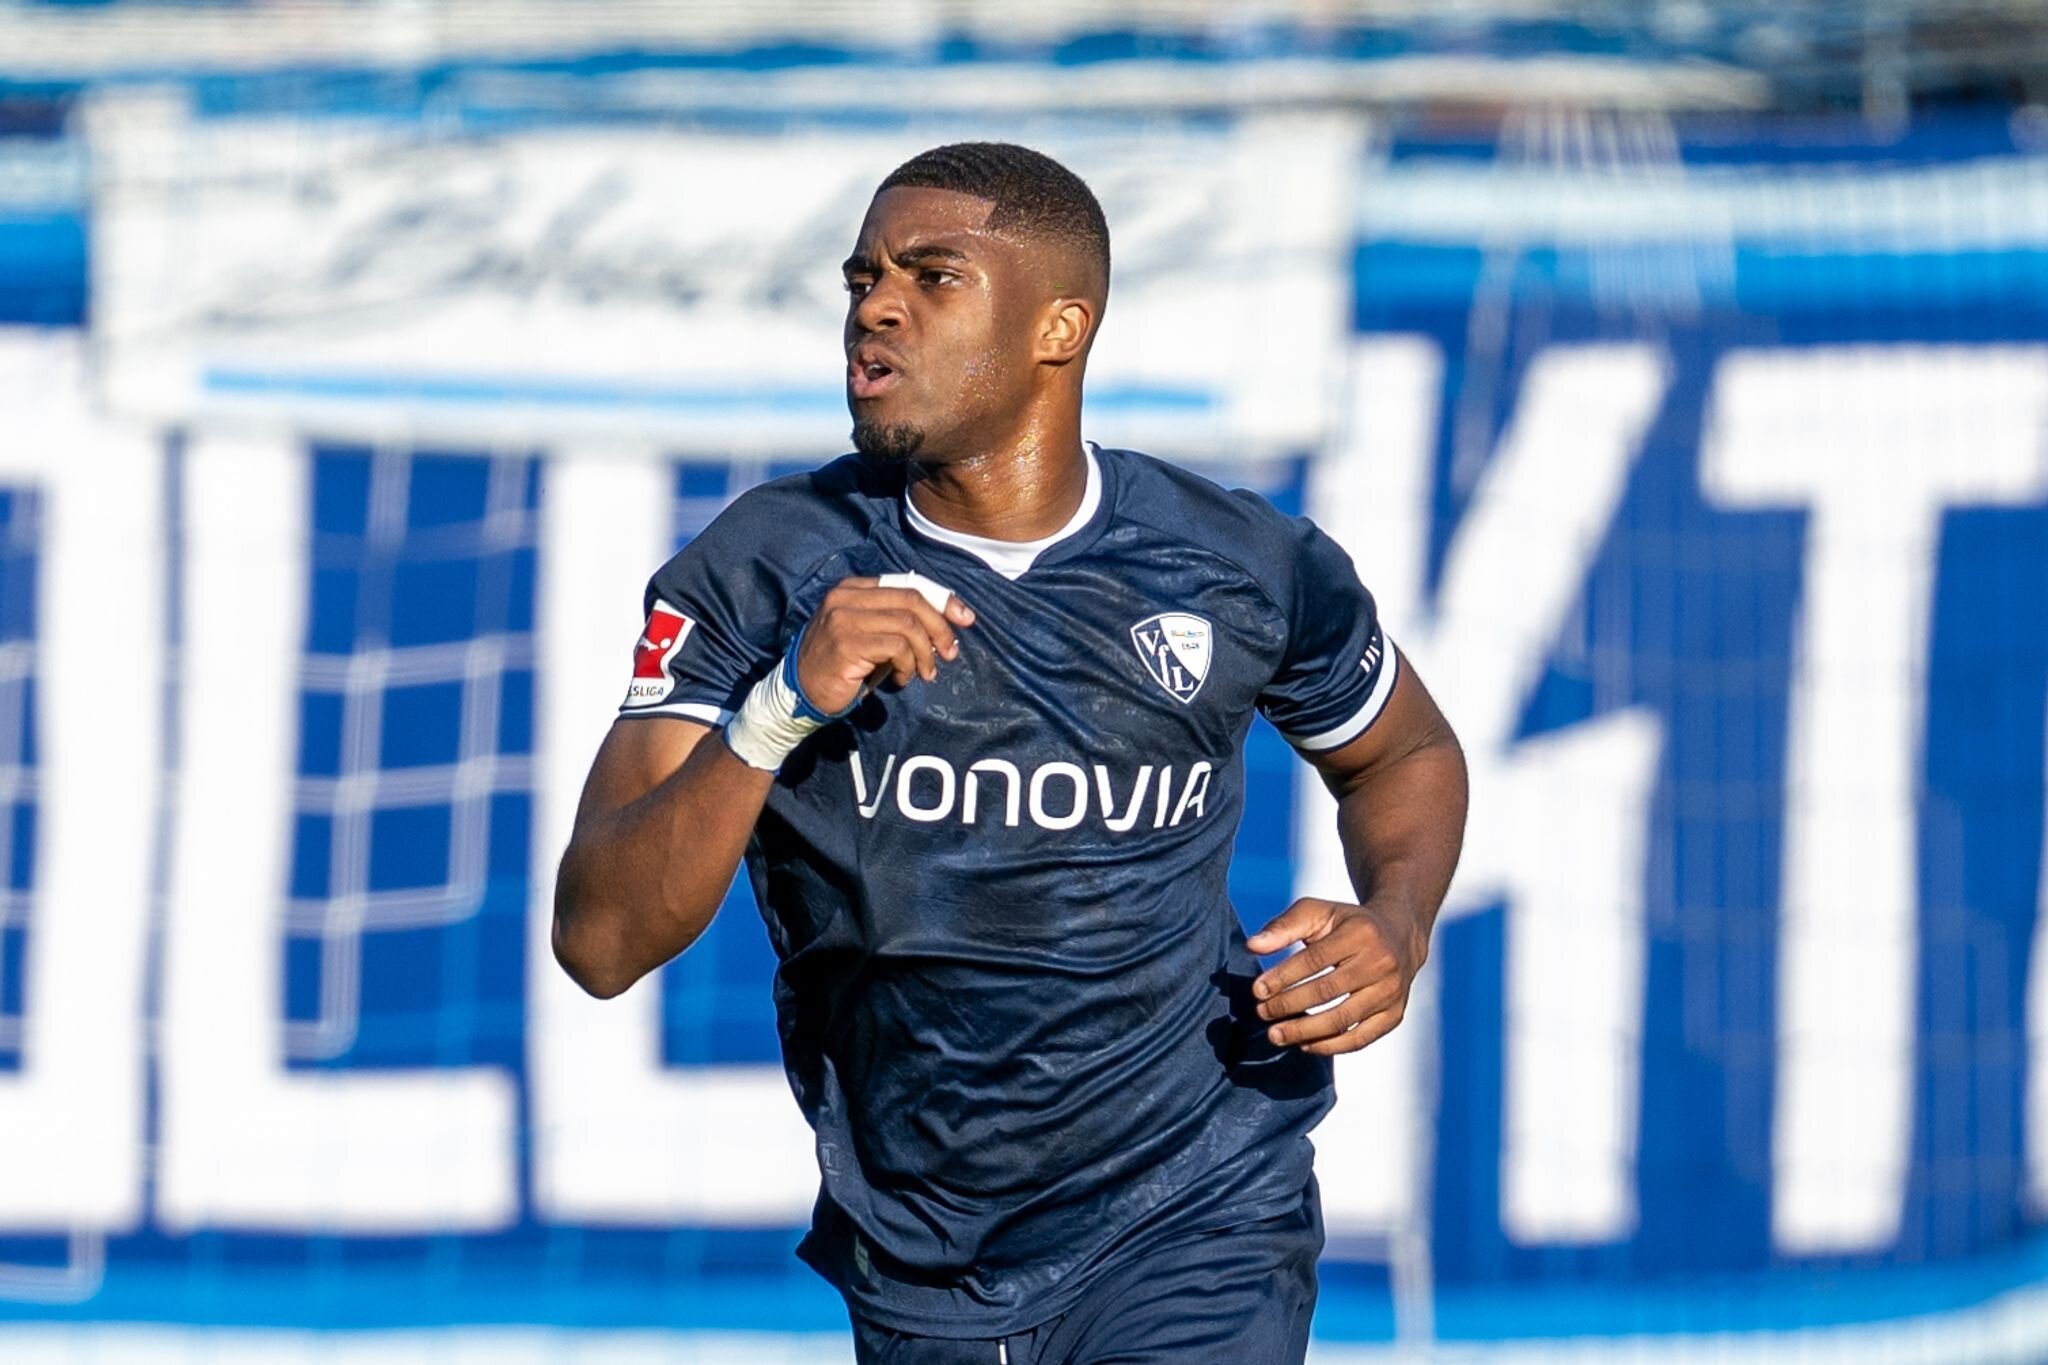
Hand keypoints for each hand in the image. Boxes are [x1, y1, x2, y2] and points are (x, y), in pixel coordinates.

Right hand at [794, 576, 975, 714]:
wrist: (800, 692)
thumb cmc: (843, 666)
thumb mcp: (872, 636)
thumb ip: (899, 623)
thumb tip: (947, 626)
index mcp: (854, 588)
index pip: (908, 583)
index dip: (942, 599)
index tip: (965, 618)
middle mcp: (846, 596)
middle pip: (912, 599)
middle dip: (940, 626)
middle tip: (950, 653)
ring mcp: (843, 617)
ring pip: (907, 624)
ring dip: (925, 652)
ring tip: (923, 672)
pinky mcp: (845, 642)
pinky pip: (896, 647)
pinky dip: (908, 665)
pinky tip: (901, 679)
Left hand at [1247, 898, 1426, 1055]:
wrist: (1399, 936)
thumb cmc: (1347, 924)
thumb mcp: (1318, 913)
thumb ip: (1284, 927)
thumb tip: (1252, 946)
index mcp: (1361, 933)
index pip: (1315, 960)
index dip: (1283, 977)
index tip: (1257, 989)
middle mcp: (1382, 963)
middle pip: (1327, 991)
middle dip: (1289, 1005)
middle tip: (1262, 1013)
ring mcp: (1391, 992)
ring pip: (1343, 1019)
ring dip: (1304, 1031)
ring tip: (1275, 1035)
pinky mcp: (1395, 1015)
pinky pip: (1360, 1039)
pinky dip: (1330, 1046)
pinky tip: (1304, 1044)